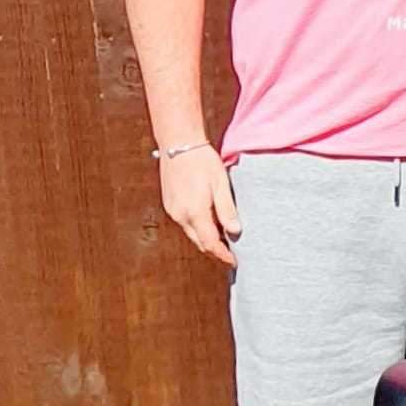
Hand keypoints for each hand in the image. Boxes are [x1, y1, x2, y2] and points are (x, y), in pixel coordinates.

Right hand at [159, 148, 239, 265]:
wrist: (179, 144)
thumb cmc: (202, 161)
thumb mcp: (221, 184)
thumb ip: (227, 209)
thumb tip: (235, 231)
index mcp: (194, 212)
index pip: (210, 243)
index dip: (223, 255)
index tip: (234, 261)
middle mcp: (180, 215)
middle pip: (200, 242)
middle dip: (215, 251)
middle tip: (232, 254)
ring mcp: (173, 211)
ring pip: (192, 234)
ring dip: (206, 240)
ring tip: (224, 240)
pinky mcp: (170, 205)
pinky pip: (186, 224)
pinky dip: (198, 229)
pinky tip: (210, 224)